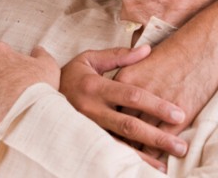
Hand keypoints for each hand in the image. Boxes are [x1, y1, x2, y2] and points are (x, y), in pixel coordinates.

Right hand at [59, 45, 187, 158]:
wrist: (37, 95)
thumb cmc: (71, 75)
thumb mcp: (91, 59)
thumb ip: (119, 56)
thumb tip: (147, 50)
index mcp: (95, 87)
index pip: (131, 96)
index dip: (156, 105)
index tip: (179, 113)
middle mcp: (90, 110)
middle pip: (129, 125)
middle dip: (157, 136)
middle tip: (180, 145)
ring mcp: (86, 129)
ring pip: (118, 146)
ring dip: (143, 157)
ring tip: (165, 165)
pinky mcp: (83, 142)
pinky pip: (107, 154)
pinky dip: (125, 162)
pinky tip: (141, 169)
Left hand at [114, 37, 217, 158]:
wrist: (204, 44)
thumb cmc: (176, 49)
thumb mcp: (143, 58)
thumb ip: (128, 73)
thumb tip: (118, 90)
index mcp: (124, 77)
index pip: (110, 106)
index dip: (107, 121)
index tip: (106, 132)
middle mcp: (135, 92)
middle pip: (120, 124)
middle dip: (119, 138)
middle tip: (117, 152)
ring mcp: (156, 105)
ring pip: (139, 136)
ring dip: (137, 150)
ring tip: (137, 161)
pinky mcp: (177, 116)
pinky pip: (160, 140)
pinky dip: (156, 153)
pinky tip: (157, 160)